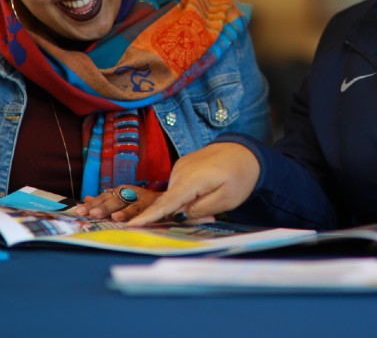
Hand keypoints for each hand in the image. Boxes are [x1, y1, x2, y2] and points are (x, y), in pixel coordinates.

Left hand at [73, 185, 160, 220]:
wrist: (163, 200)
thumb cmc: (137, 201)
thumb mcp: (119, 198)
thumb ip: (103, 200)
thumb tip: (85, 199)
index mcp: (120, 191)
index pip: (103, 197)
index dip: (92, 204)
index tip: (79, 211)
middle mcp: (130, 193)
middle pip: (115, 201)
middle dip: (104, 207)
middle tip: (93, 214)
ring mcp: (142, 200)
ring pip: (132, 206)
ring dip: (124, 212)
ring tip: (115, 217)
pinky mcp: (154, 207)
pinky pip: (147, 213)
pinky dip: (141, 218)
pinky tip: (134, 223)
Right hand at [126, 142, 259, 226]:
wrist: (246, 151)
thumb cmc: (240, 176)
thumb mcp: (226, 199)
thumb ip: (200, 210)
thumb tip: (179, 215)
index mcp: (190, 181)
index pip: (165, 203)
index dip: (149, 217)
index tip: (130, 226)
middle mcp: (180, 172)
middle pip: (170, 202)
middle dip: (181, 214)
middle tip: (211, 213)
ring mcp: (180, 168)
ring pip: (175, 195)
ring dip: (187, 204)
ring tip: (213, 197)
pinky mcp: (183, 167)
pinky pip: (180, 187)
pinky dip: (187, 195)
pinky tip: (206, 191)